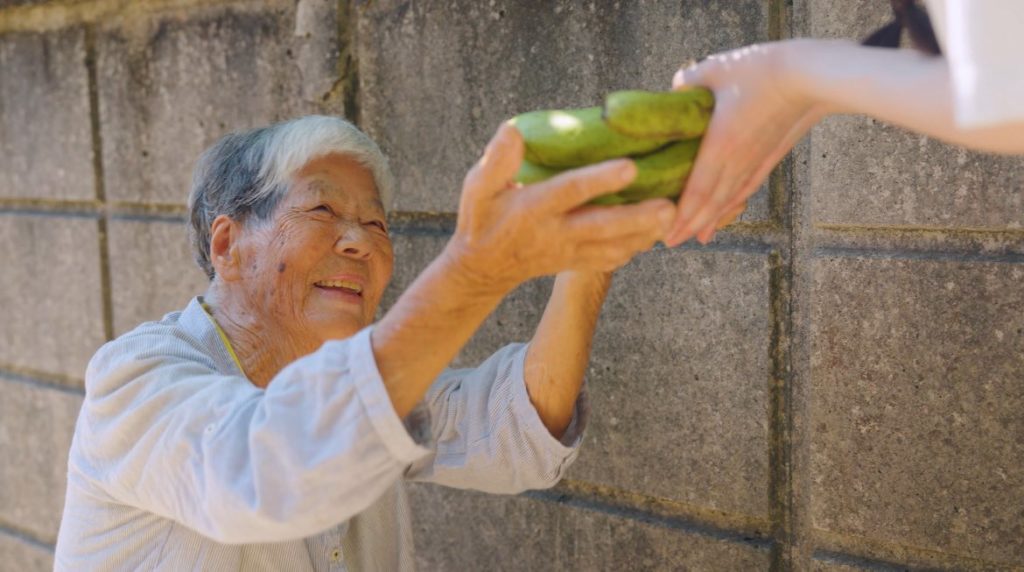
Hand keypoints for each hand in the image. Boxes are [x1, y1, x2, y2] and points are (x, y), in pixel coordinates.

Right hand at [445, 123, 675, 292]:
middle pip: (603, 226)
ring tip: (677, 216)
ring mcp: (570, 252)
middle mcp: (556, 233)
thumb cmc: (482, 218)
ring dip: (647, 234)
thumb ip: (496, 161)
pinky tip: (659, 231)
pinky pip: (611, 259)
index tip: (630, 166)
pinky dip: (637, 247)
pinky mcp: (578, 262)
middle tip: (671, 206)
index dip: (600, 180)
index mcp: (533, 208)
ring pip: (614, 247)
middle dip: (639, 218)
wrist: (483, 267)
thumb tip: (514, 131)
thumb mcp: (476, 188)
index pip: (570, 192)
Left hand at [665, 41, 830, 245]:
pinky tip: (731, 208)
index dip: (681, 216)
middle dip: (689, 225)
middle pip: (711, 202)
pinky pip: (749, 184)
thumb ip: (692, 79)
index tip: (666, 234)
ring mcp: (756, 159)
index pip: (697, 190)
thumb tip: (675, 86)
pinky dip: (736, 201)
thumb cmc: (764, 69)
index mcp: (721, 145)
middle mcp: (738, 160)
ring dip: (713, 219)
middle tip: (669, 243)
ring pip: (730, 197)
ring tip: (699, 237)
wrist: (813, 76)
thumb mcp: (718, 68)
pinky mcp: (771, 154)